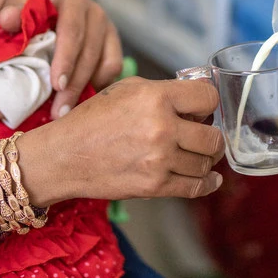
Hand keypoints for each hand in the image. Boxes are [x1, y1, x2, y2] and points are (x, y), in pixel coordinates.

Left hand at [0, 0, 122, 117]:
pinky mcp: (114, 45)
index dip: (66, 58)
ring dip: (85, 90)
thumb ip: (9, 13)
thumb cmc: (25, 15)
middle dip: (75, 84)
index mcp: (69, 0)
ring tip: (65, 112)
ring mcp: (107, 28)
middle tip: (59, 111)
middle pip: (89, 51)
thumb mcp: (14, 10)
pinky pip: (113, 69)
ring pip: (105, 63)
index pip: (72, 29)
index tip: (57, 85)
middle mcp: (93, 11)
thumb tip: (8, 19)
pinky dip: (99, 85)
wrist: (40, 15)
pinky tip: (79, 100)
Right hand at [14, 77, 224, 204]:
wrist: (64, 156)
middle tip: (203, 136)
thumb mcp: (127, 90)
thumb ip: (164, 92)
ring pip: (206, 162)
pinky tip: (210, 178)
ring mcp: (159, 160)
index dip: (209, 104)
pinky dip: (207, 183)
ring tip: (196, 155)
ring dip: (205, 159)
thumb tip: (196, 104)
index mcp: (156, 98)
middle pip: (213, 136)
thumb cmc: (92, 120)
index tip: (204, 110)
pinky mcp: (155, 186)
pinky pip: (195, 187)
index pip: (209, 98)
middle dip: (211, 135)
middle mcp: (161, 128)